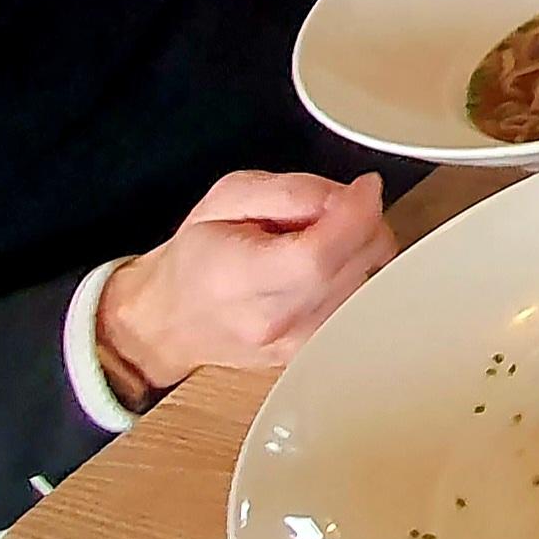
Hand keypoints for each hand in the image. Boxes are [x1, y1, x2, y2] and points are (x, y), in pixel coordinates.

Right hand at [94, 170, 393, 404]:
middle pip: (358, 263)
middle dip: (358, 223)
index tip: (364, 187)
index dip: (356, 212)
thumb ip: (291, 192)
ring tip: (311, 245)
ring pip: (370, 282)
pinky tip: (317, 272)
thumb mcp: (228, 198)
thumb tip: (349, 195)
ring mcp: (300, 344)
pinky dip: (352, 277)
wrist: (169, 321)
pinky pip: (361, 302)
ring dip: (357, 251)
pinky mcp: (317, 351)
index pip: (321, 253)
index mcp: (244, 280)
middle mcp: (278, 321)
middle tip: (319, 214)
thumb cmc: (194, 258)